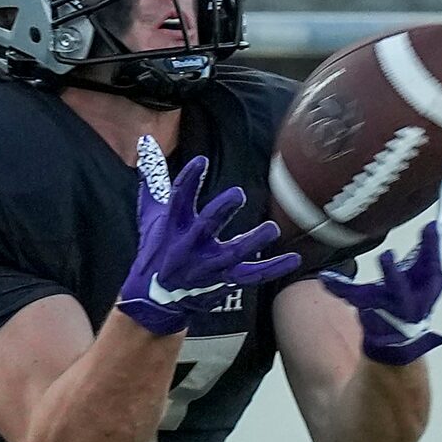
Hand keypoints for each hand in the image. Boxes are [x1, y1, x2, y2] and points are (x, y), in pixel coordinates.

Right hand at [115, 139, 300, 335]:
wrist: (155, 298)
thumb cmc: (157, 250)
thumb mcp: (150, 215)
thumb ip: (153, 180)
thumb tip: (148, 144)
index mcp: (173, 226)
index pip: (178, 198)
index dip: (189, 179)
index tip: (201, 161)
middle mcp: (190, 246)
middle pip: (206, 226)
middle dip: (221, 211)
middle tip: (237, 195)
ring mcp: (209, 266)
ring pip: (233, 254)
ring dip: (253, 241)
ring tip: (271, 229)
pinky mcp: (225, 280)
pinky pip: (253, 275)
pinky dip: (274, 268)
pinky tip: (293, 258)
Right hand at [318, 222, 441, 366]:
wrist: (399, 332)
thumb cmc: (380, 314)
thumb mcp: (361, 301)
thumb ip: (343, 288)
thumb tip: (324, 276)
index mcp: (399, 302)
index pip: (395, 285)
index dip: (392, 271)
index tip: (387, 255)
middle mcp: (419, 298)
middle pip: (428, 274)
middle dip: (429, 252)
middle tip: (429, 228)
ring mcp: (431, 291)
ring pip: (439, 266)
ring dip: (438, 246)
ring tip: (434, 224)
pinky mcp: (436, 283)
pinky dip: (440, 248)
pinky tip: (439, 229)